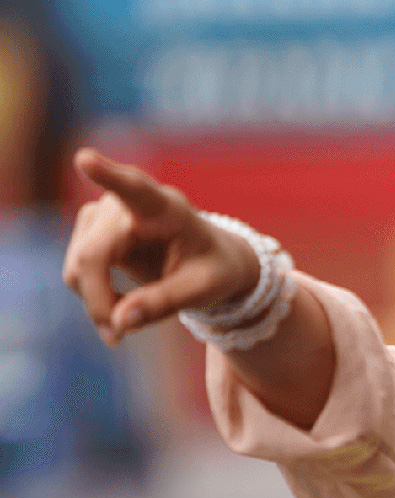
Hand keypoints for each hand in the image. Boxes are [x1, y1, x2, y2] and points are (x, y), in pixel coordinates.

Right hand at [62, 148, 259, 346]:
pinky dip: (94, 296)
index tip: (85, 159)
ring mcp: (104, 214)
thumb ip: (165, 303)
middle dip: (99, 300)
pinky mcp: (92, 231)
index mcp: (167, 208)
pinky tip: (123, 305)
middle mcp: (128, 203)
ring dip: (96, 301)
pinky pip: (77, 271)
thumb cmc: (214, 269)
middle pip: (92, 254)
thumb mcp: (204, 290)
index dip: (108, 176)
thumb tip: (118, 323)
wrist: (212, 261)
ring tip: (130, 321)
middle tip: (116, 338)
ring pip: (78, 265)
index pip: (135, 189)